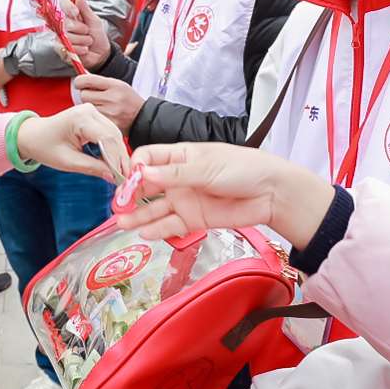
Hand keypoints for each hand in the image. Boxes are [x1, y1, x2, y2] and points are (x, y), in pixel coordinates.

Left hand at [14, 104, 130, 181]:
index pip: (107, 138)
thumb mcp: (67, 161)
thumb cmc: (44, 146)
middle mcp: (89, 111)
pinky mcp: (94, 117)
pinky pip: (109, 133)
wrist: (33, 135)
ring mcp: (92, 112)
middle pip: (114, 136)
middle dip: (120, 158)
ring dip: (118, 154)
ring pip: (114, 134)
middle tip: (125, 178)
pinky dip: (112, 148)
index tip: (122, 177)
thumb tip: (113, 176)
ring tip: (121, 173)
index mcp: (80, 118)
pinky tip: (114, 163)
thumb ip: (91, 168)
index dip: (117, 159)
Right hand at [63, 0, 113, 68]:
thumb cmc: (98, 38)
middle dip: (80, 29)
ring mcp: (61, 38)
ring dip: (82, 40)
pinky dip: (79, 49)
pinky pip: (68, 48)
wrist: (101, 55)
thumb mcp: (94, 21)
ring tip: (87, 42)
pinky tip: (84, 50)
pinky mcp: (61, 51)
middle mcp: (64, 26)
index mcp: (72, 16)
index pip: (64, 5)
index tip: (76, 12)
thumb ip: (85, 8)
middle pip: (65, 22)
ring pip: (68, 37)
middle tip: (87, 32)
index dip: (69, 8)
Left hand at [71, 73, 144, 131]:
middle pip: (84, 94)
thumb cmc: (129, 100)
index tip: (80, 84)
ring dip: (90, 107)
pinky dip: (94, 116)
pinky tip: (103, 115)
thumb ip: (100, 83)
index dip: (80, 82)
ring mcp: (109, 113)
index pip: (86, 80)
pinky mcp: (107, 124)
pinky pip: (92, 118)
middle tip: (95, 98)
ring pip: (86, 107)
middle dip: (87, 95)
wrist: (142, 117)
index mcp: (115, 85)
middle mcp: (112, 98)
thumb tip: (80, 81)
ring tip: (101, 107)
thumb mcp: (119, 85)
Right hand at [116, 142, 334, 247]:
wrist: (271, 193)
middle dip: (130, 194)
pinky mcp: (194, 220)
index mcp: (180, 156)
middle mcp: (178, 178)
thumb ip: (174, 173)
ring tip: (120, 223)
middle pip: (146, 185)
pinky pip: (170, 226)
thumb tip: (143, 172)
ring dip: (138, 215)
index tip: (129, 178)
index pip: (148, 158)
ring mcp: (185, 199)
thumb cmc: (242, 168)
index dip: (135, 167)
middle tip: (118, 206)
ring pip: (155, 208)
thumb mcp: (206, 166)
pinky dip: (157, 229)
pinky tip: (143, 232)